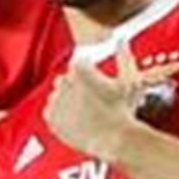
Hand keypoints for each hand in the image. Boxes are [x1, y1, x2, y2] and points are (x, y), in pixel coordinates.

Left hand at [44, 40, 178, 161]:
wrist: (114, 138)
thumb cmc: (122, 111)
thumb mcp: (128, 79)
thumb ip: (123, 56)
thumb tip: (121, 39)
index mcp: (80, 68)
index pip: (79, 65)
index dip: (90, 76)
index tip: (97, 87)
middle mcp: (64, 81)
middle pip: (67, 80)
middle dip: (78, 88)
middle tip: (93, 102)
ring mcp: (56, 100)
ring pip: (59, 96)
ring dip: (69, 102)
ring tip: (86, 114)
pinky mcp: (50, 117)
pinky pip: (51, 112)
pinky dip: (61, 116)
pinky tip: (76, 121)